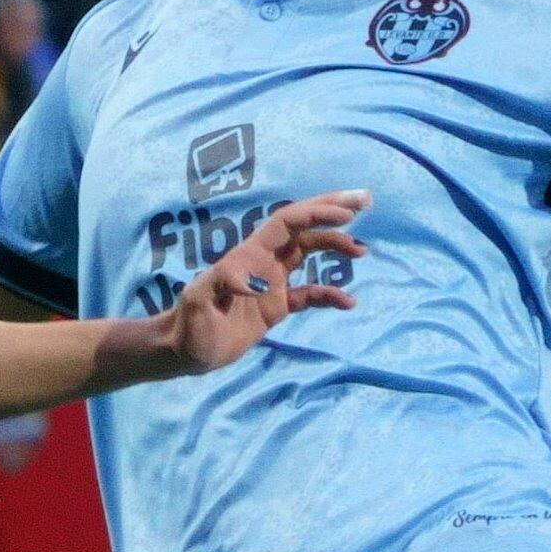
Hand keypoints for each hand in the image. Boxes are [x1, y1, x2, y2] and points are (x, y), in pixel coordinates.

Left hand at [146, 190, 366, 375]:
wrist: (185, 350)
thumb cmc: (189, 325)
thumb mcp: (197, 302)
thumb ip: (219, 284)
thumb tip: (253, 280)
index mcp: (249, 255)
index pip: (287, 223)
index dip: (315, 213)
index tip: (345, 214)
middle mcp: (263, 262)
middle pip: (302, 227)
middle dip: (331, 211)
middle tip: (365, 201)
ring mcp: (271, 283)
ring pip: (309, 253)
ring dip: (335, 246)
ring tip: (362, 250)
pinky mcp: (275, 306)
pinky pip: (308, 294)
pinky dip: (329, 295)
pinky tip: (348, 302)